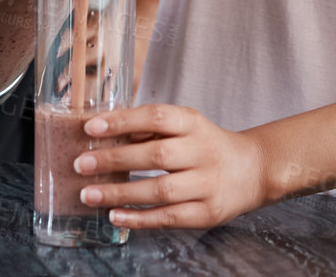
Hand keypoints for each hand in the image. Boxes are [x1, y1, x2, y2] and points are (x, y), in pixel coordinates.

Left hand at [72, 104, 270, 229]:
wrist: (253, 170)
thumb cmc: (206, 145)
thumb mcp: (185, 125)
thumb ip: (151, 128)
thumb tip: (104, 132)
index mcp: (193, 123)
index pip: (157, 116)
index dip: (123, 121)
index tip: (91, 128)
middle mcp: (202, 152)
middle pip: (156, 155)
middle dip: (114, 160)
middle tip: (81, 164)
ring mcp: (207, 184)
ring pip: (160, 190)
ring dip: (121, 193)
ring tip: (89, 194)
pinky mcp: (207, 213)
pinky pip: (169, 217)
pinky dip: (140, 218)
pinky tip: (115, 215)